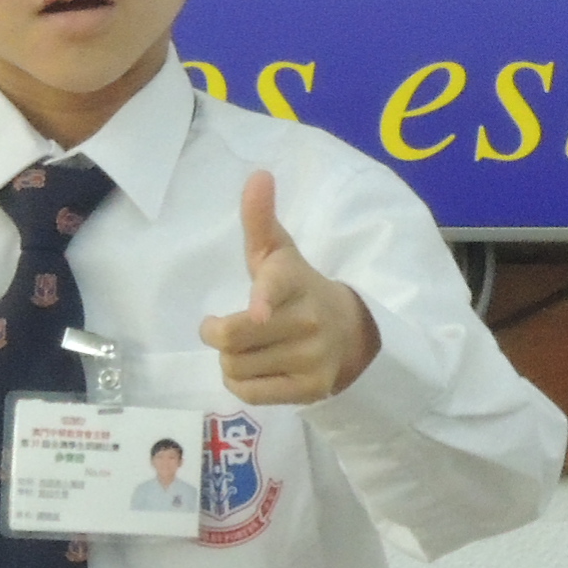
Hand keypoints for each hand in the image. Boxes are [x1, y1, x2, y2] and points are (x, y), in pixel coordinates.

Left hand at [199, 170, 378, 404]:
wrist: (350, 332)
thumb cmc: (297, 288)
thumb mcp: (278, 253)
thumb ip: (260, 218)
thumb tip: (258, 174)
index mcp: (295, 280)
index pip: (276, 288)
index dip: (264, 300)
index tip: (259, 310)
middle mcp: (307, 320)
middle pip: (233, 336)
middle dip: (217, 333)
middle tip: (222, 326)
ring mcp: (312, 358)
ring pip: (235, 366)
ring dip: (229, 359)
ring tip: (247, 347)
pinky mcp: (310, 390)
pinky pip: (249, 393)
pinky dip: (239, 382)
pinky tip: (254, 368)